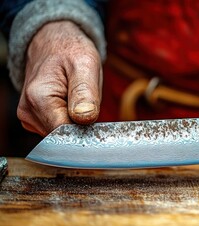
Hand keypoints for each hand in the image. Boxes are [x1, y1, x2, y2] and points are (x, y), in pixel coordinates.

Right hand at [17, 21, 102, 135]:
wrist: (54, 43)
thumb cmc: (70, 51)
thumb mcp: (85, 64)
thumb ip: (85, 93)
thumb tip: (85, 118)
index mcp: (39, 99)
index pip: (65, 135)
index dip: (85, 133)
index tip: (96, 121)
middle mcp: (28, 111)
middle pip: (64, 137)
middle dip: (82, 127)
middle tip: (91, 105)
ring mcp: (30, 117)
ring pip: (63, 135)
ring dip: (77, 125)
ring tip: (80, 101)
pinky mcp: (36, 119)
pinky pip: (59, 130)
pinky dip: (71, 123)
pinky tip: (73, 106)